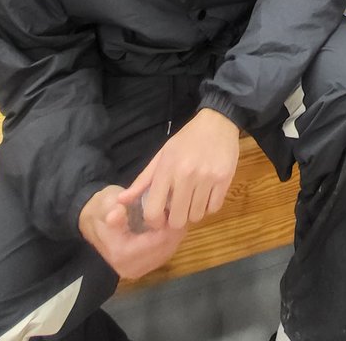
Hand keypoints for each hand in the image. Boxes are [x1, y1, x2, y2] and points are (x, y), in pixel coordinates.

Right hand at [79, 185, 186, 279]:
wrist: (94, 220)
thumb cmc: (102, 208)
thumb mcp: (105, 204)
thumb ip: (112, 211)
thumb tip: (115, 216)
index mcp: (121, 254)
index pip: (156, 242)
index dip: (169, 224)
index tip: (179, 205)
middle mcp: (130, 268)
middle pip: (164, 249)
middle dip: (176, 228)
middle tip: (183, 207)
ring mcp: (137, 270)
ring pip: (167, 251)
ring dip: (175, 233)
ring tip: (179, 212)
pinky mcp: (143, 267)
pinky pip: (164, 253)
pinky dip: (170, 239)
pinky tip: (172, 223)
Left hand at [120, 109, 239, 231]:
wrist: (217, 122)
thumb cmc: (187, 139)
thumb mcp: (162, 155)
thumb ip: (143, 180)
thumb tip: (121, 201)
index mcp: (167, 169)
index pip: (153, 211)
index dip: (154, 222)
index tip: (159, 219)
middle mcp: (186, 175)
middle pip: (177, 220)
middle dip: (175, 219)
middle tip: (178, 209)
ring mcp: (207, 178)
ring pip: (196, 216)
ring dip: (193, 212)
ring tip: (192, 200)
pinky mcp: (224, 179)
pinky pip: (213, 208)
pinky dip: (208, 207)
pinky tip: (206, 195)